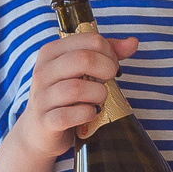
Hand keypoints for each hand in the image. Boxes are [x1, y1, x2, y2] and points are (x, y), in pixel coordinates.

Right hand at [13, 31, 139, 160]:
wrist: (39, 131)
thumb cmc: (65, 96)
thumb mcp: (81, 71)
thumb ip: (107, 54)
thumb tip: (133, 42)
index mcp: (51, 52)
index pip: (90, 40)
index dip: (109, 52)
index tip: (110, 66)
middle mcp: (43, 71)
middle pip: (84, 59)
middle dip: (106, 70)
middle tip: (107, 82)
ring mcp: (42, 97)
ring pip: (77, 88)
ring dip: (98, 94)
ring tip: (99, 99)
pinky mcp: (46, 121)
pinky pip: (71, 115)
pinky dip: (88, 114)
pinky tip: (90, 113)